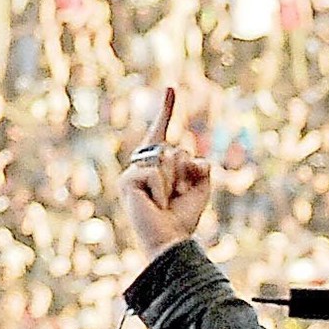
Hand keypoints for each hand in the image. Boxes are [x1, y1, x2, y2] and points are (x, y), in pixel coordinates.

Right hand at [114, 83, 215, 256]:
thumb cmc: (182, 217)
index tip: (171, 88)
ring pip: (167, 159)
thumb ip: (201, 166)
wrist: (169, 240)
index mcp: (158, 164)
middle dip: (185, 174)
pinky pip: (155, 172)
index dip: (166, 110)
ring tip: (164, 203)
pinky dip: (163, 191)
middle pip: (175, 150)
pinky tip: (155, 205)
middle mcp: (143, 164)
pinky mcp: (127, 181)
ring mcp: (133, 172)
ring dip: (175, 183)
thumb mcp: (200, 188)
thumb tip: (194, 157)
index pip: (162, 132)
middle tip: (176, 198)